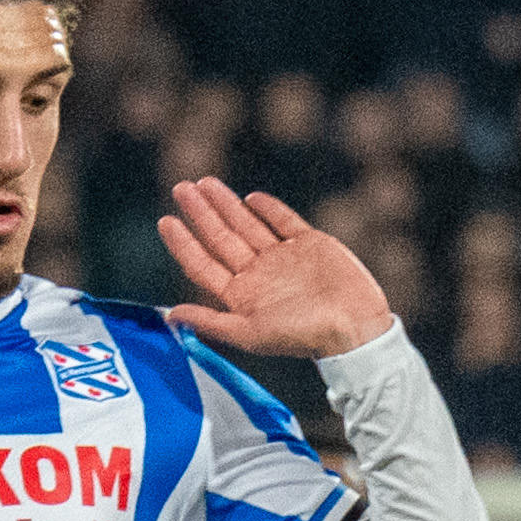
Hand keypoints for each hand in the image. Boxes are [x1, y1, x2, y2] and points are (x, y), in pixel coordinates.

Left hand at [160, 181, 398, 359]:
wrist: (354, 327)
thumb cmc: (303, 337)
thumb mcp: (250, 334)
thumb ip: (210, 322)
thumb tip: (170, 316)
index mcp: (242, 296)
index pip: (203, 264)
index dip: (183, 243)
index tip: (166, 220)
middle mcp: (259, 275)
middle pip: (221, 238)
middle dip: (200, 213)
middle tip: (181, 188)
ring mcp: (283, 258)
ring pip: (247, 224)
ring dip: (226, 205)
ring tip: (205, 184)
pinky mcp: (310, 244)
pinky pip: (284, 221)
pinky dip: (268, 209)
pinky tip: (251, 197)